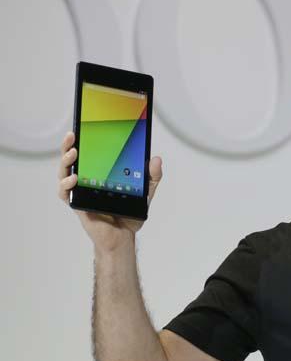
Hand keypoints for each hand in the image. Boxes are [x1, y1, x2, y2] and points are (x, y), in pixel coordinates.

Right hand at [57, 131, 162, 251]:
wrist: (124, 237)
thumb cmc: (130, 213)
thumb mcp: (145, 192)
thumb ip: (152, 176)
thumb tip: (156, 159)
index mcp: (100, 172)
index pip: (90, 152)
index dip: (86, 138)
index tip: (87, 123)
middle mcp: (87, 179)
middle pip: (73, 158)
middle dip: (69, 144)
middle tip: (74, 134)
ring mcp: (80, 191)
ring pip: (64, 172)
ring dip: (66, 161)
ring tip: (73, 152)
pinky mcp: (77, 204)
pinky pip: (65, 193)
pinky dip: (66, 185)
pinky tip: (73, 179)